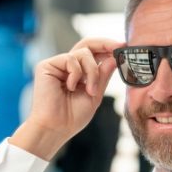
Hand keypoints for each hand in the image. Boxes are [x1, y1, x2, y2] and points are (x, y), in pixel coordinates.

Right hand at [10, 38, 123, 160]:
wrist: (56, 128)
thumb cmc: (72, 117)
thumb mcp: (95, 95)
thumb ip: (103, 76)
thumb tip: (114, 57)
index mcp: (79, 73)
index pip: (94, 53)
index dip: (108, 48)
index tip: (124, 47)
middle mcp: (67, 67)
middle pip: (87, 44)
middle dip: (105, 43)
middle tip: (120, 45)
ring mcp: (57, 65)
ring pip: (83, 53)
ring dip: (92, 72)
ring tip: (90, 91)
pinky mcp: (46, 66)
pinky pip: (71, 59)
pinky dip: (77, 73)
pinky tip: (70, 87)